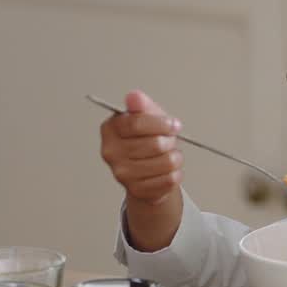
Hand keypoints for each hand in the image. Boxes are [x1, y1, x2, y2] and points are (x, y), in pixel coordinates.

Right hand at [100, 90, 183, 206]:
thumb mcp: (147, 116)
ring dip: (175, 157)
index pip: (137, 123)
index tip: (173, 124)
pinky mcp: (136, 190)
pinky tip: (167, 170)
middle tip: (170, 141)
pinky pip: (169, 179)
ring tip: (169, 155)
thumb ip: (142, 105)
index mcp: (110, 129)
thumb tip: (134, 97)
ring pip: (166, 162)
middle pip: (154, 144)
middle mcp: (111, 152)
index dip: (161, 123)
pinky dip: (176, 173)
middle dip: (170, 141)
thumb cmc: (147, 139)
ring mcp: (122, 174)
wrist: (147, 170)